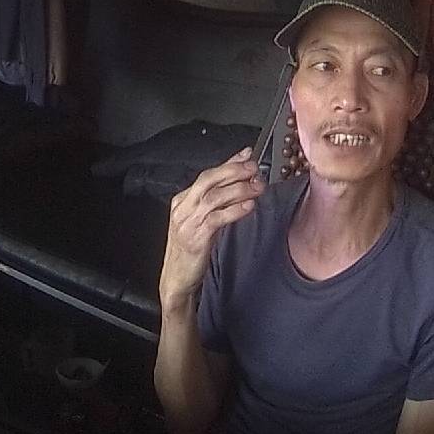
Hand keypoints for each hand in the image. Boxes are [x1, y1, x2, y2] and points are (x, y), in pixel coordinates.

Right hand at [160, 147, 264, 313]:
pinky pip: (216, 219)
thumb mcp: (202, 220)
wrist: (176, 277)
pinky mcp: (196, 237)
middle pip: (207, 180)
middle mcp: (182, 208)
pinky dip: (234, 210)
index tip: (248, 156)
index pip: (207, 175)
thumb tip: (238, 181)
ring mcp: (187, 222)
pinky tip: (248, 207)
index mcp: (182, 201)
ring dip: (238, 190)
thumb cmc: (190, 248)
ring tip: (257, 187)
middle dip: (233, 171)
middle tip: (254, 169)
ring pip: (213, 197)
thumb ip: (218, 200)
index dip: (229, 164)